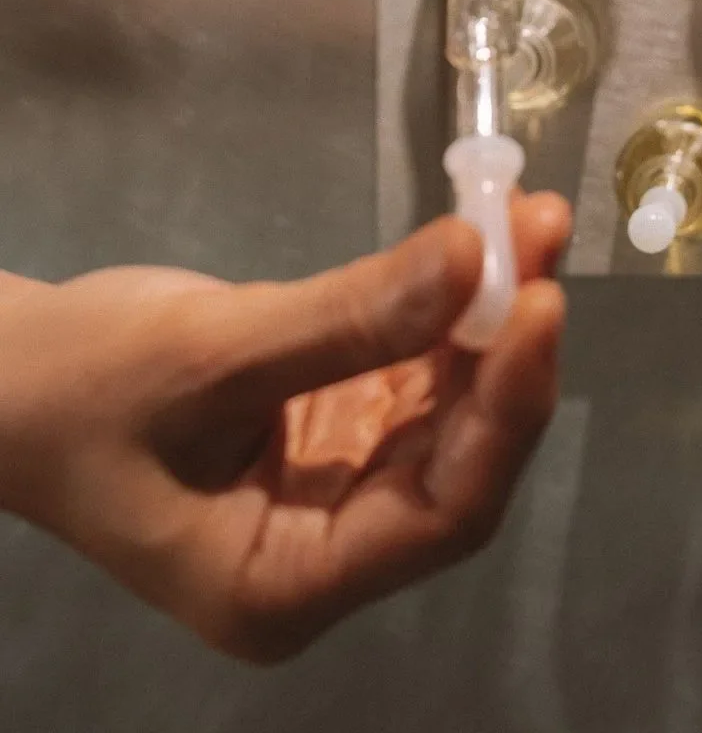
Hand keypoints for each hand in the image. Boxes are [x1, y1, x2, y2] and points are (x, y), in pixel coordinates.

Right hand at [0, 196, 569, 660]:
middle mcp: (326, 553)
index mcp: (285, 586)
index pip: (441, 514)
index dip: (504, 411)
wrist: (8, 376)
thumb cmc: (81, 388)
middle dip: (506, 348)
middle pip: (457, 459)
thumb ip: (350, 316)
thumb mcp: (210, 355)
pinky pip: (410, 374)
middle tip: (542, 237)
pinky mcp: (331, 431)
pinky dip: (446, 311)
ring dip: (489, 315)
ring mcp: (333, 491)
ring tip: (530, 221)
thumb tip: (475, 256)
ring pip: (445, 410)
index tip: (541, 303)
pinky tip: (482, 244)